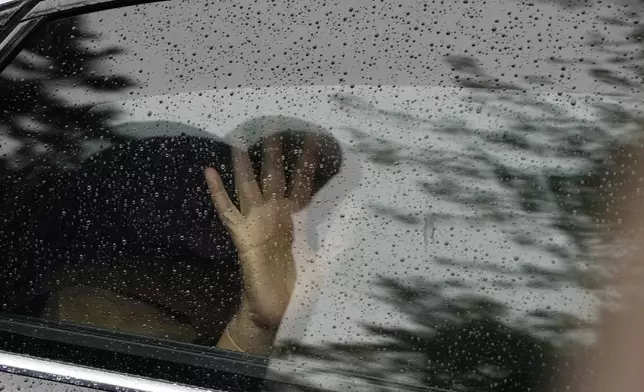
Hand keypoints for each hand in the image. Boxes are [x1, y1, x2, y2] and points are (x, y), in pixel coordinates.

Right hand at [204, 135, 318, 328]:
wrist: (275, 306)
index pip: (303, 183)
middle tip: (274, 128)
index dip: (308, 163)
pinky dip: (217, 191)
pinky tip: (209, 171)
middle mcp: (275, 214)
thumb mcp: (323, 257)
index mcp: (295, 218)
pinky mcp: (241, 236)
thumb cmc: (297, 283)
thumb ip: (337, 240)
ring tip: (239, 141)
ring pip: (249, 186)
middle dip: (275, 154)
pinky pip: (227, 210)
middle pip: (274, 177)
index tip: (314, 140)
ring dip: (245, 165)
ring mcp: (256, 222)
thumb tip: (360, 223)